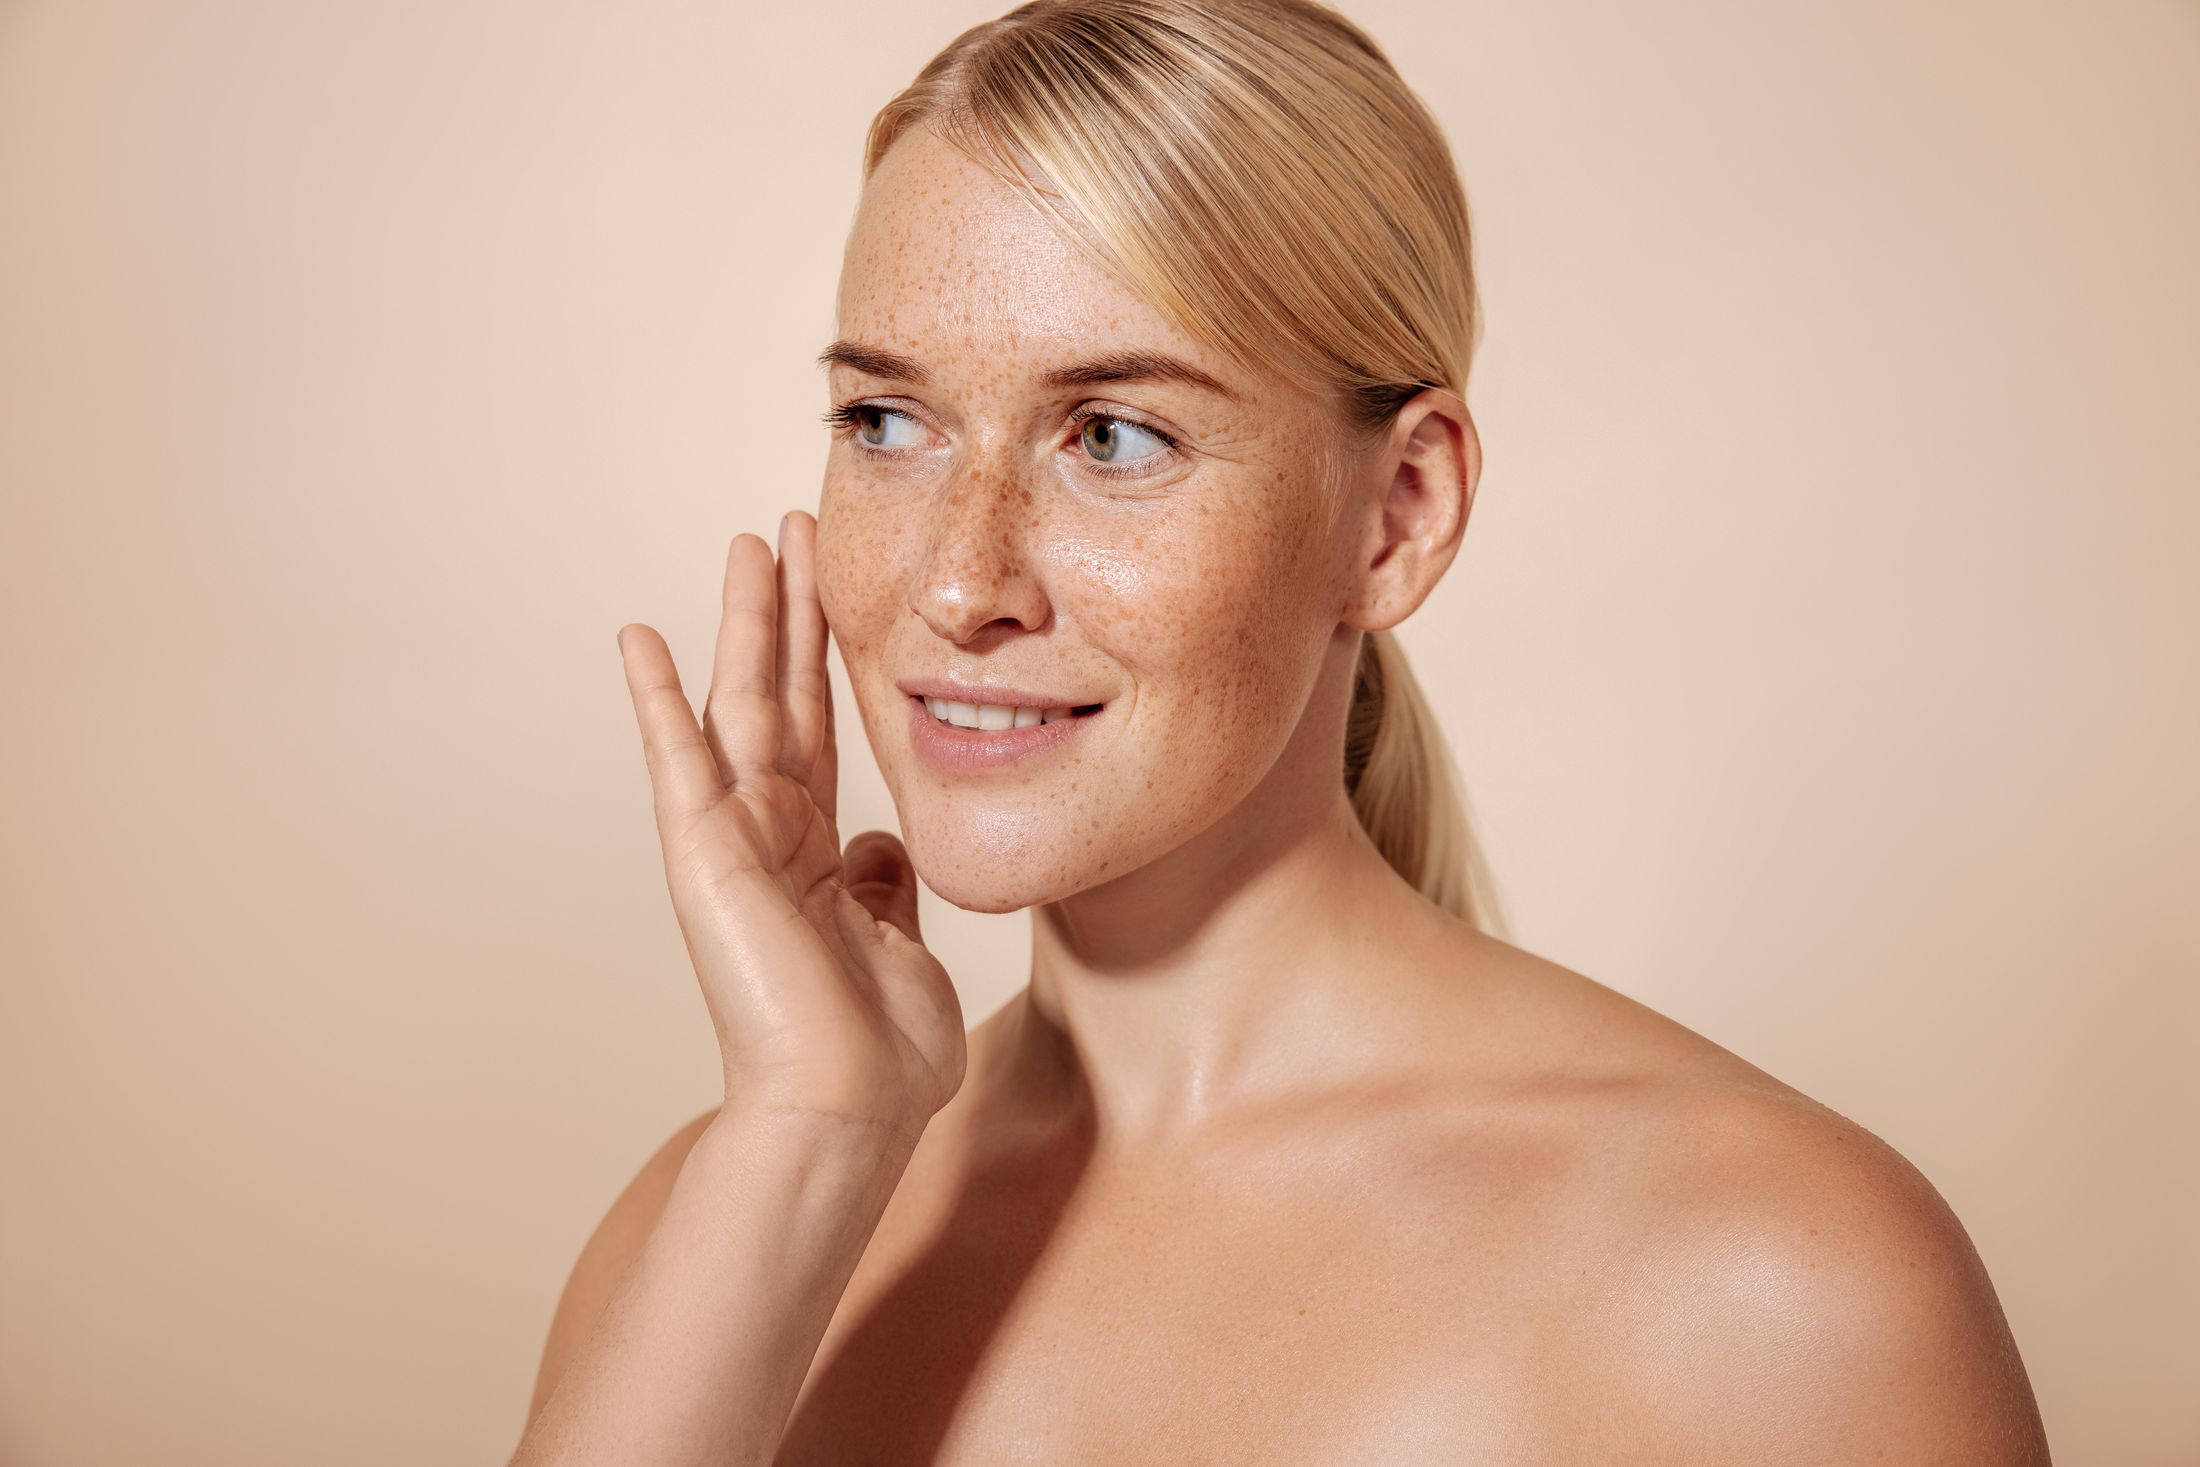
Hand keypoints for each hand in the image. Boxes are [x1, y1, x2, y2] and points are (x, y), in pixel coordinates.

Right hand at [614, 511, 964, 1138]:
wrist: (848, 1109)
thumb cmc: (881, 1055)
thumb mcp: (901, 944)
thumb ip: (883, 884)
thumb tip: (879, 841)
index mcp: (818, 855)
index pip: (819, 732)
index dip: (825, 658)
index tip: (833, 588)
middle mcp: (771, 836)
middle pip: (780, 697)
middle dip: (789, 611)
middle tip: (789, 530)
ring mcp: (733, 841)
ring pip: (740, 702)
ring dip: (748, 622)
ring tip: (750, 545)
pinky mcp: (704, 853)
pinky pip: (677, 756)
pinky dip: (654, 695)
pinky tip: (637, 634)